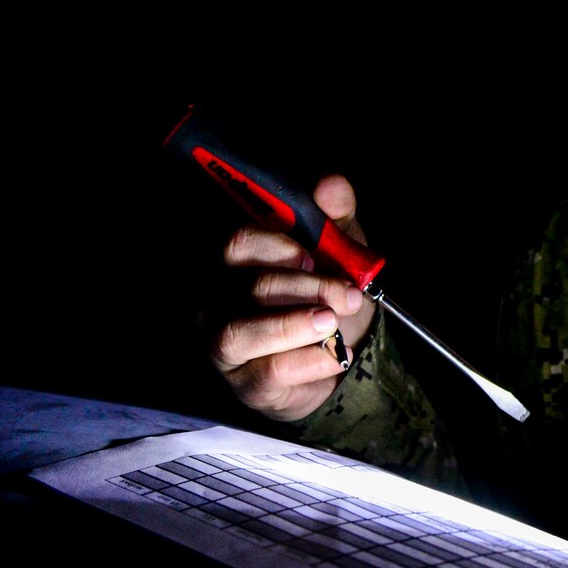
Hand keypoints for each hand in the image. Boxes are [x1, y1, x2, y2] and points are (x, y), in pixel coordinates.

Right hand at [208, 174, 378, 420]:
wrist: (343, 354)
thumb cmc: (329, 296)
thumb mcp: (340, 251)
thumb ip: (335, 216)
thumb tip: (331, 185)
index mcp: (238, 262)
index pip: (238, 243)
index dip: (280, 248)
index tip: (315, 257)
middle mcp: (218, 300)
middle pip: (252, 288)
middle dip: (310, 290)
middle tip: (349, 295)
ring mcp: (225, 344)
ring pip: (242, 332)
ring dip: (295, 326)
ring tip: (332, 323)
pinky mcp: (244, 382)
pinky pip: (268, 371)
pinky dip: (311, 362)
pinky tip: (337, 355)